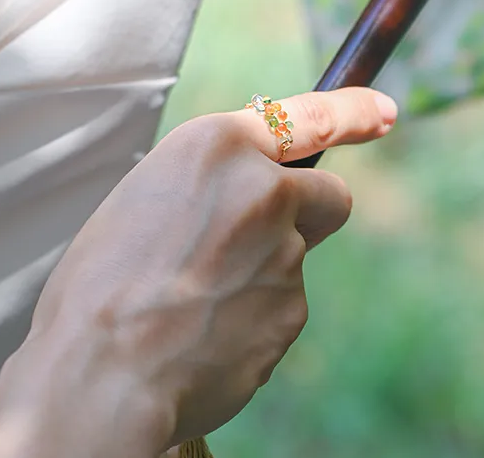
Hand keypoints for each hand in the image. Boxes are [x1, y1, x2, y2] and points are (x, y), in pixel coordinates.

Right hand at [0, 86, 396, 457]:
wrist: (99, 371)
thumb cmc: (101, 280)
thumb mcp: (148, 194)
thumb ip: (212, 184)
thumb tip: (246, 207)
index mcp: (219, 145)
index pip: (310, 116)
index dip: (354, 113)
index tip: (384, 114)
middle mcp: (265, 189)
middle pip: (328, 196)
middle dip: (307, 213)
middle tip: (255, 240)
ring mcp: (286, 253)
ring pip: (292, 259)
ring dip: (260, 275)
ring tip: (192, 303)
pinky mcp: (292, 312)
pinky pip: (280, 308)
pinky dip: (253, 318)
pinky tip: (204, 334)